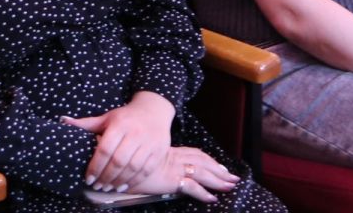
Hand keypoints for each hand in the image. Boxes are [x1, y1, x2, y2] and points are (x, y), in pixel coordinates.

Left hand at [64, 92, 175, 191]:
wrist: (154, 110)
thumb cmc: (126, 117)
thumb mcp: (107, 117)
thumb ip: (87, 123)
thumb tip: (64, 121)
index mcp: (120, 124)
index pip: (105, 149)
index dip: (96, 166)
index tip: (88, 178)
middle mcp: (135, 133)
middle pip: (119, 161)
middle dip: (106, 177)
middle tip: (97, 186)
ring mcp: (149, 143)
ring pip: (132, 168)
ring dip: (118, 181)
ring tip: (107, 188)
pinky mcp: (159, 151)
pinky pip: (146, 171)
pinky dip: (133, 181)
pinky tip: (122, 186)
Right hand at [120, 148, 236, 203]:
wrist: (119, 160)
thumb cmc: (128, 157)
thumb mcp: (143, 156)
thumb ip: (151, 158)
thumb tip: (158, 162)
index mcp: (170, 152)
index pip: (194, 154)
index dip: (209, 160)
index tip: (221, 165)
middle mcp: (175, 159)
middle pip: (203, 162)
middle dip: (219, 170)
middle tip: (233, 177)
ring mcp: (174, 169)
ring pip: (202, 173)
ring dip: (218, 180)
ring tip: (230, 186)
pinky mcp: (171, 181)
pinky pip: (191, 188)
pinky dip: (203, 193)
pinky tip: (212, 199)